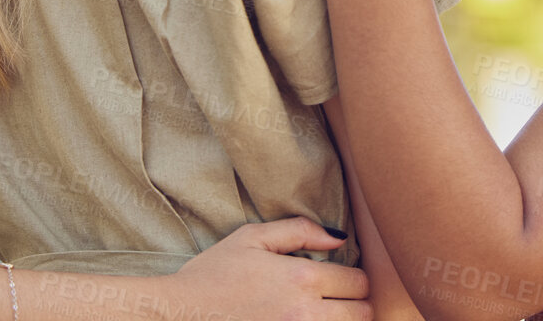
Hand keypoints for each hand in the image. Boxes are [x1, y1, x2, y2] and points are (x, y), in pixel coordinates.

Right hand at [164, 218, 371, 319]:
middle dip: (353, 304)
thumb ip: (299, 230)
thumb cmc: (213, 275)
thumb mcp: (251, 238)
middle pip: (362, 314)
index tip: (338, 279)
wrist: (180, 314)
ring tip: (322, 314)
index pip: (358, 281)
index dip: (352, 278)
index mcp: (302, 279)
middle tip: (335, 300)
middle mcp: (306, 314)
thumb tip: (338, 238)